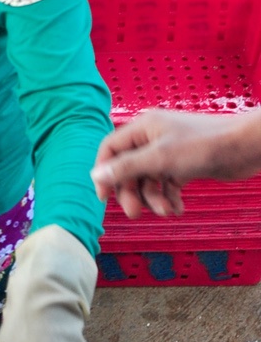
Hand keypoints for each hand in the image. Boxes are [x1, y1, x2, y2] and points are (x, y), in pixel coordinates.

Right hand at [91, 108, 260, 218]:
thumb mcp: (160, 158)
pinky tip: (177, 208)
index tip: (104, 196)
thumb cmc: (206, 144)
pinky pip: (167, 184)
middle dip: (133, 193)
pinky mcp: (184, 164)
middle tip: (136, 213)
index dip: (104, 172)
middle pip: (129, 169)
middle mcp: (153, 138)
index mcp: (143, 128)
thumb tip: (97, 175)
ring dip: (154, 199)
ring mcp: (169, 152)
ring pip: (149, 180)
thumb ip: (126, 167)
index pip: (110, 149)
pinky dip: (169, 198)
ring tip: (167, 211)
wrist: (245, 147)